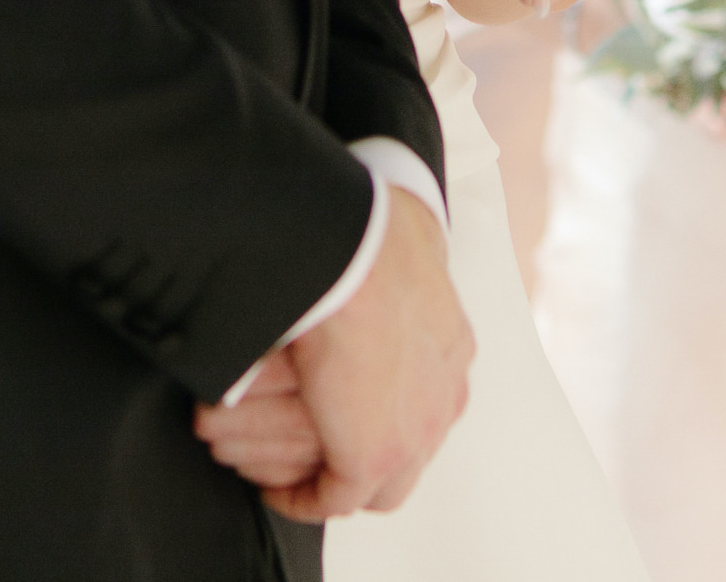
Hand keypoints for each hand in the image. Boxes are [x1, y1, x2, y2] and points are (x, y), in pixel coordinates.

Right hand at [195, 189, 470, 520]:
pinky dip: (303, 498)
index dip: (385, 404)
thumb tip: (411, 229)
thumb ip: (416, 249)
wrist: (356, 253)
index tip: (349, 402)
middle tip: (319, 448)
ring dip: (331, 476)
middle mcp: (444, 397)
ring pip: (375, 482)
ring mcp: (415, 433)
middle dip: (364, 450)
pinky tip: (274, 489)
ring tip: (293, 472)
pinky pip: (332, 497)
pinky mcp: (372, 457)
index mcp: (451, 346)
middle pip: (409, 449)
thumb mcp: (415, 233)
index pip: (424, 396)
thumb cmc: (374, 228)